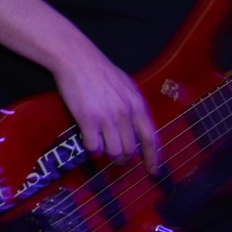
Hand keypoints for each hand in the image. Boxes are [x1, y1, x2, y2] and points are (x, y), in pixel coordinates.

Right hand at [53, 56, 159, 173]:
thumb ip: (134, 107)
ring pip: (113, 152)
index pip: (151, 138)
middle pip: (130, 150)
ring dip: (109, 156)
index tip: (154, 172)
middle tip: (119, 160)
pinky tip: (90, 141)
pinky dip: (93, 149)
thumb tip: (138, 128)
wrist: (77, 60)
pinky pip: (94, 147)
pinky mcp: (88, 120)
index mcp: (138, 105)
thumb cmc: (102, 72)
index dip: (153, 158)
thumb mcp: (127, 86)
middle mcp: (125, 114)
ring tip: (104, 150)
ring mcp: (107, 118)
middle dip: (124, 159)